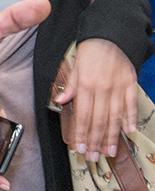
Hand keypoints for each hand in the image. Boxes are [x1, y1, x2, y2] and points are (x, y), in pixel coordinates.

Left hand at [53, 38, 136, 159]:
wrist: (111, 34)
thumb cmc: (90, 50)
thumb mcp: (75, 65)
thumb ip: (70, 85)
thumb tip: (59, 101)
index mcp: (85, 84)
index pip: (82, 115)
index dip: (81, 133)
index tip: (79, 148)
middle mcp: (102, 88)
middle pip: (98, 120)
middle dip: (95, 141)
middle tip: (94, 157)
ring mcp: (118, 87)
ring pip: (114, 116)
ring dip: (112, 136)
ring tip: (109, 152)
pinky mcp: (130, 83)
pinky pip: (131, 104)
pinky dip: (131, 118)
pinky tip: (129, 131)